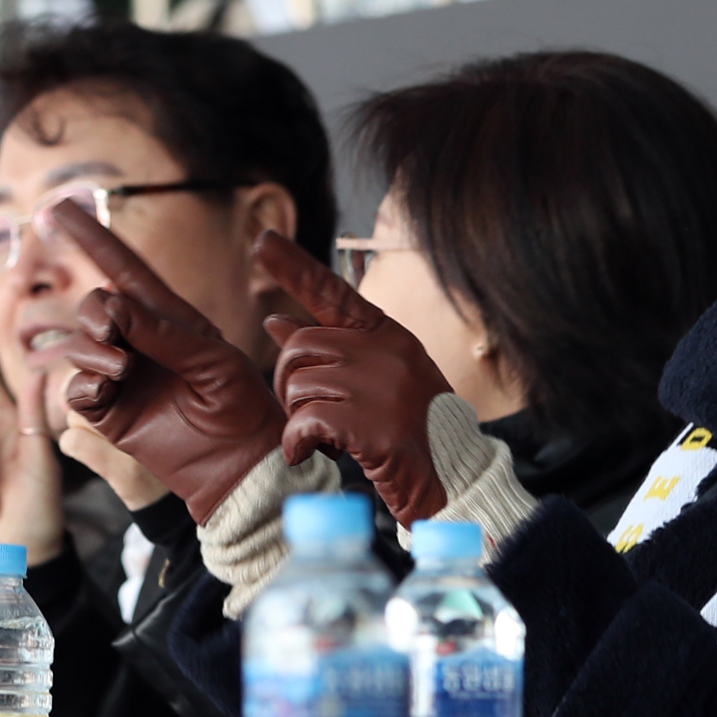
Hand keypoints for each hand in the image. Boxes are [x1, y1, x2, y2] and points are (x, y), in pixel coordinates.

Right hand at [44, 199, 288, 519]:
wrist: (238, 464)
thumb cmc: (240, 407)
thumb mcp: (214, 360)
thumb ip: (164, 332)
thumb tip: (113, 307)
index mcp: (170, 320)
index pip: (126, 269)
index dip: (94, 239)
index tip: (59, 208)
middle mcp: (140, 343)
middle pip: (94, 305)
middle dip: (96, 311)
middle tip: (116, 335)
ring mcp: (121, 377)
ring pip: (80, 345)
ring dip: (93, 350)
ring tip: (123, 370)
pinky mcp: (108, 412)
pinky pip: (76, 388)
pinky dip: (86, 386)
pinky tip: (108, 393)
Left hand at [255, 229, 455, 524]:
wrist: (454, 476)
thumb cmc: (414, 428)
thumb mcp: (378, 379)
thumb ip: (332, 350)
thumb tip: (275, 321)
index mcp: (388, 335)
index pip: (333, 292)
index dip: (294, 266)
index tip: (262, 240)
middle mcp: (384, 350)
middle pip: (299, 346)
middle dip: (289, 384)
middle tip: (307, 414)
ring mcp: (378, 385)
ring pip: (298, 386)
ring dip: (299, 419)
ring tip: (327, 438)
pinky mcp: (369, 424)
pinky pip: (303, 422)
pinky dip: (296, 444)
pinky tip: (311, 455)